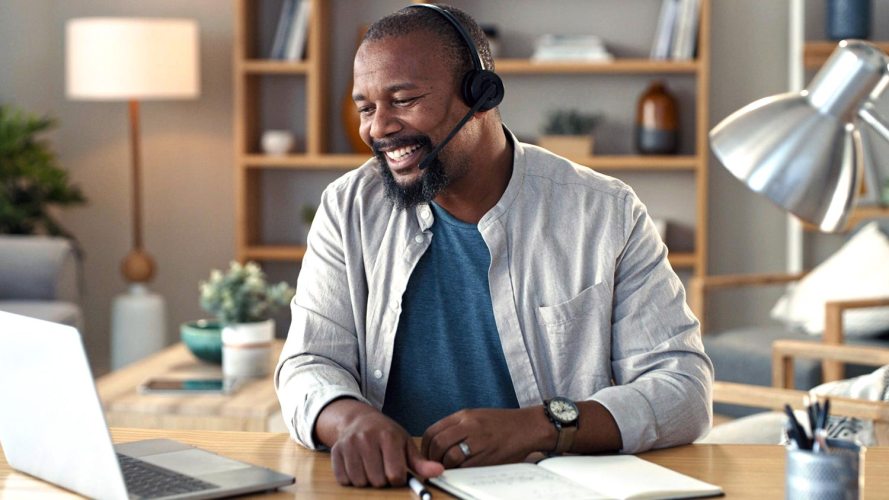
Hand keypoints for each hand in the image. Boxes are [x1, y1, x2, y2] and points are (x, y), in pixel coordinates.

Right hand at [320, 400, 443, 486]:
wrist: (358, 419)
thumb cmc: (385, 433)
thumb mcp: (405, 443)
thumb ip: (420, 462)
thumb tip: (439, 471)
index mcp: (388, 437)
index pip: (395, 474)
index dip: (397, 478)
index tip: (396, 471)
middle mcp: (367, 439)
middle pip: (377, 480)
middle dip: (382, 479)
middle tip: (382, 467)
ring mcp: (349, 445)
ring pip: (360, 481)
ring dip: (366, 480)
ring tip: (370, 466)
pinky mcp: (336, 451)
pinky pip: (344, 479)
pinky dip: (351, 478)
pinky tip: (357, 466)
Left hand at [421, 407, 550, 468]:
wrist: (527, 427)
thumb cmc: (502, 424)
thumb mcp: (476, 416)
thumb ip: (457, 426)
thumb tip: (436, 443)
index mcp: (464, 415)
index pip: (433, 431)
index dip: (425, 447)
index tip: (427, 454)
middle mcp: (469, 426)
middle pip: (438, 444)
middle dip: (432, 458)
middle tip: (434, 465)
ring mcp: (479, 441)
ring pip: (450, 457)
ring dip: (445, 466)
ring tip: (448, 468)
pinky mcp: (488, 456)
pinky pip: (466, 467)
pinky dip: (459, 472)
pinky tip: (461, 471)